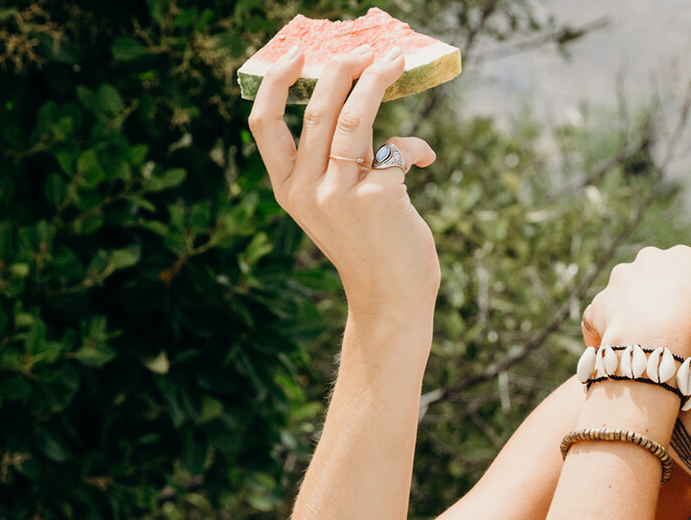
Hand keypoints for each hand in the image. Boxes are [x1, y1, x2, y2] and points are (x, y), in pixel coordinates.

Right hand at [247, 46, 440, 313]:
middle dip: (342, 71)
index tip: (296, 54)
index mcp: (286, 188)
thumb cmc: (367, 243)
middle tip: (366, 50)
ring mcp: (340, 195)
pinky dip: (416, 146)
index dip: (276, 83)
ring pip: (354, 119)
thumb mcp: (332, 203)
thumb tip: (355, 100)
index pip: (263, 125)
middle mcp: (306, 191)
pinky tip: (427, 157)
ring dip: (378, 82)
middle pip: (317, 111)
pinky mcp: (377, 199)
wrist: (391, 298)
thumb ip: (331, 162)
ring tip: (396, 62)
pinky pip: (397, 149)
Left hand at [581, 246, 690, 356]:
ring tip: (639, 337)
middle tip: (667, 324)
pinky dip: (600, 331)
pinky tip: (608, 347)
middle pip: (651, 276)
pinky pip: (598, 318)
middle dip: (655, 295)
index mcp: (679, 256)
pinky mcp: (600, 305)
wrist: (658, 337)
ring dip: (630, 310)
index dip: (688, 291)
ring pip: (624, 293)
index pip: (683, 268)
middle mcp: (646, 260)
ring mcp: (619, 281)